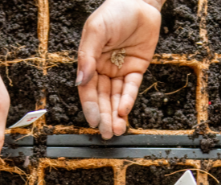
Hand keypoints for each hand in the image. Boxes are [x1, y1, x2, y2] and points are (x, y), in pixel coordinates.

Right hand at [75, 0, 161, 138]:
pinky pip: (132, 88)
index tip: (92, 122)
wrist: (140, 1)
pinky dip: (128, 99)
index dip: (90, 107)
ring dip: (116, 114)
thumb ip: (87, 55)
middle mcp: (104, 69)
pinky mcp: (137, 69)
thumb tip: (80, 80)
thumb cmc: (114, 11)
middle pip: (102, 98)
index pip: (88, 89)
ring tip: (116, 130)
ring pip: (117, 97)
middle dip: (104, 117)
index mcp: (90, 61)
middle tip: (106, 134)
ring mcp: (120, 70)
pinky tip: (125, 111)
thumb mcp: (96, 30)